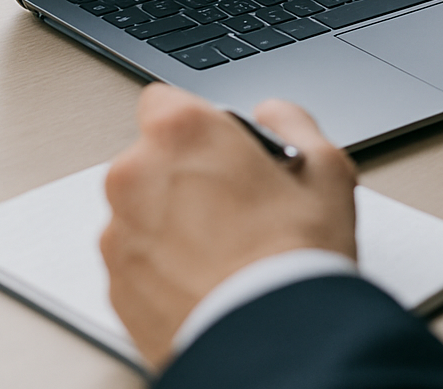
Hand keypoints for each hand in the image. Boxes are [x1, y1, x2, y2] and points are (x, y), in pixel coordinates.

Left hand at [100, 86, 356, 369]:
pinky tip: (208, 280)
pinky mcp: (116, 286)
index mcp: (181, 134)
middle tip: (238, 205)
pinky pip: (138, 260)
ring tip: (226, 251)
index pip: (166, 101)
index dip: (201, 125)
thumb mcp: (326, 168)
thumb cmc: (295, 256)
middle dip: (187, 174)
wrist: (272, 341)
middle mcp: (135, 176)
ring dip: (172, 221)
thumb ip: (292, 122)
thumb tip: (275, 115)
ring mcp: (119, 234)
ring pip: (142, 211)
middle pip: (153, 158)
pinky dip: (163, 266)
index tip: (226, 149)